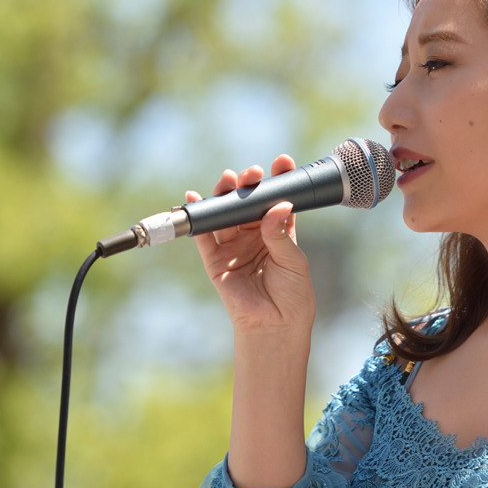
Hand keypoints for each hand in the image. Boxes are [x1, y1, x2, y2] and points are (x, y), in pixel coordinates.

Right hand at [185, 155, 315, 335]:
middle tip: (251, 173)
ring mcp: (234, 246)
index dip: (278, 180)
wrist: (276, 325)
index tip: (282, 162)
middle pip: (247, 203)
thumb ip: (281, 233)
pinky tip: (194, 199)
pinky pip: (204, 236)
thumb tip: (277, 206)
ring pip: (226, 215)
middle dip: (249, 184)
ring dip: (225, 196)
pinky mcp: (215, 261)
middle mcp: (254, 235)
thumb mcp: (293, 260)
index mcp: (278, 230)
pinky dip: (199, 218)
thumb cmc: (292, 294)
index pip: (276, 200)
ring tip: (227, 180)